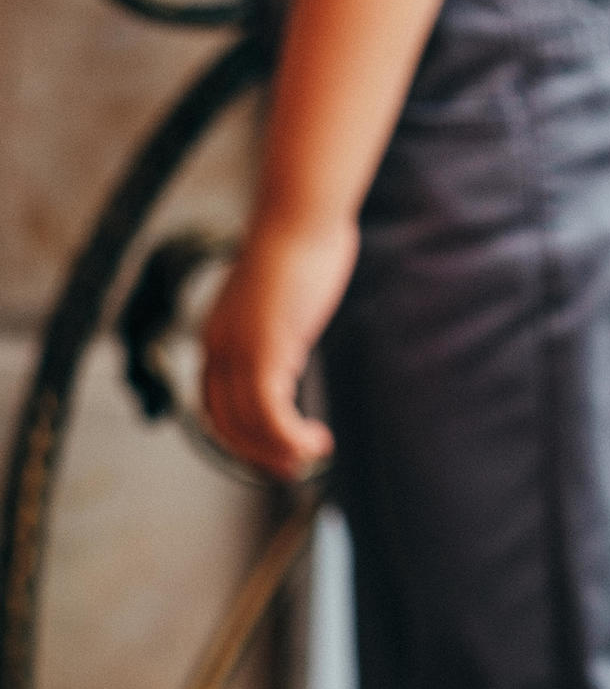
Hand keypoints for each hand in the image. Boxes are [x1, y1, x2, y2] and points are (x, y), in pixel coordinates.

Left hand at [200, 214, 357, 479]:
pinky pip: (271, 413)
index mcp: (217, 336)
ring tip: (311, 456)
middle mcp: (218, 348)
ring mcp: (239, 351)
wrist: (302, 219)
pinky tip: (318, 440)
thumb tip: (291, 332)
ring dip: (279, 451)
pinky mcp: (267, 351)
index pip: (213, 406)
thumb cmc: (301, 248)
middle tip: (293, 469)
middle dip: (257, 455)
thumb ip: (277, 321)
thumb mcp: (281, 296)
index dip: (239, 438)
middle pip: (225, 424)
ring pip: (247, 426)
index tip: (272, 451)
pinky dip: (291, 437)